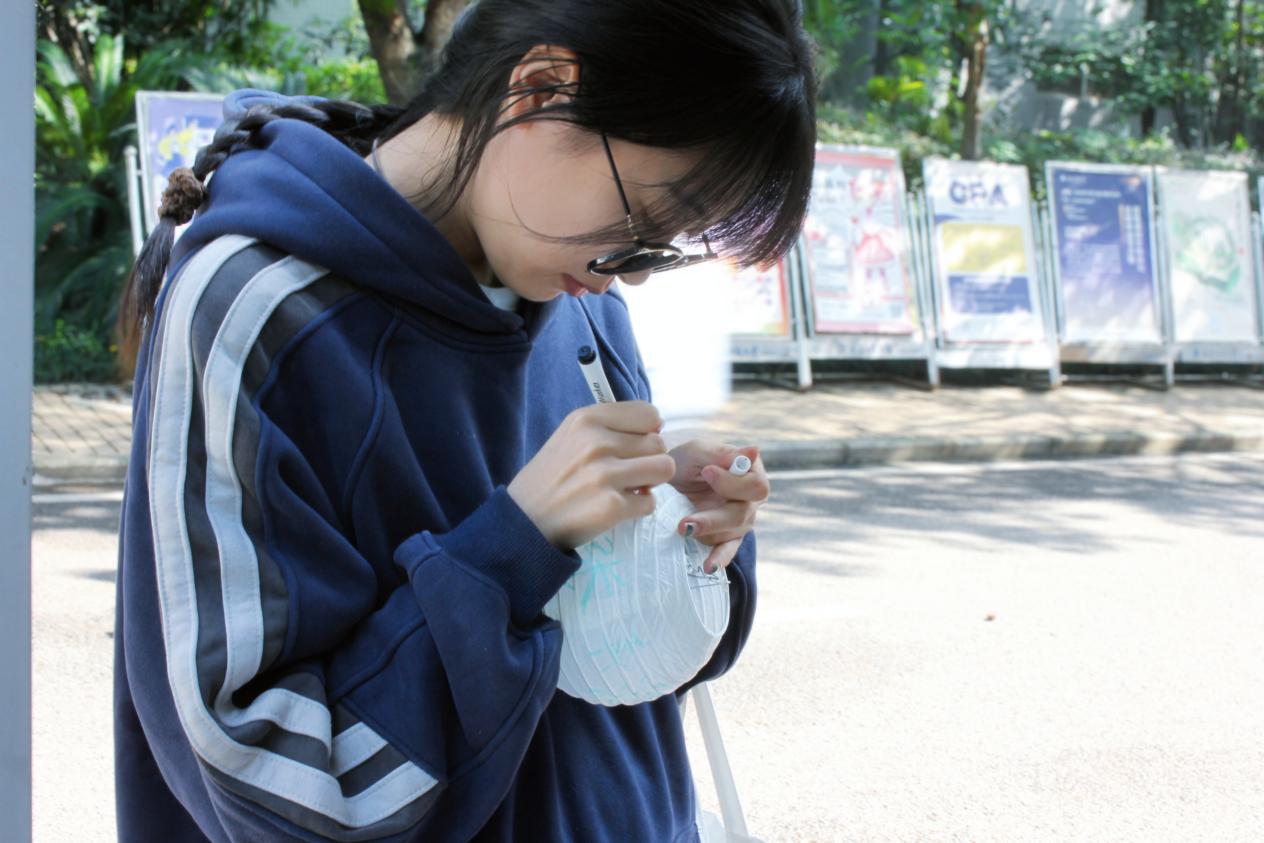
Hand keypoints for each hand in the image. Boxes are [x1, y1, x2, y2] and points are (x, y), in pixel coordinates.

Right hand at [508, 402, 674, 550]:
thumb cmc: (550, 478)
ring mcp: (605, 474)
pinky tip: (617, 508)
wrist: (523, 522)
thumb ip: (610, 427)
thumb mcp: (571, 437)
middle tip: (626, 473)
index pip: (648, 414)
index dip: (647, 432)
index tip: (634, 446)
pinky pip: (651, 502)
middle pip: (659, 444)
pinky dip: (638, 508)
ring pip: (664, 469)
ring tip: (628, 488)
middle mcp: (596, 442)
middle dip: (648, 460)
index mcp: (587, 419)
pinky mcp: (612, 506)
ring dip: (651, 483)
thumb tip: (658, 428)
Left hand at [666, 439, 768, 573]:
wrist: (667, 482)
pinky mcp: (724, 539)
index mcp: (751, 474)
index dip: (732, 483)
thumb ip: (723, 453)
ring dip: (706, 533)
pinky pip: (726, 552)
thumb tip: (754, 451)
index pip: (755, 485)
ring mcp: (738, 522)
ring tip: (681, 529)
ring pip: (730, 534)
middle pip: (742, 514)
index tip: (707, 473)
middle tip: (685, 521)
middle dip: (713, 518)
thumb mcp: (699, 450)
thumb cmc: (687, 461)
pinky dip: (718, 560)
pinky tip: (707, 568)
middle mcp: (750, 500)